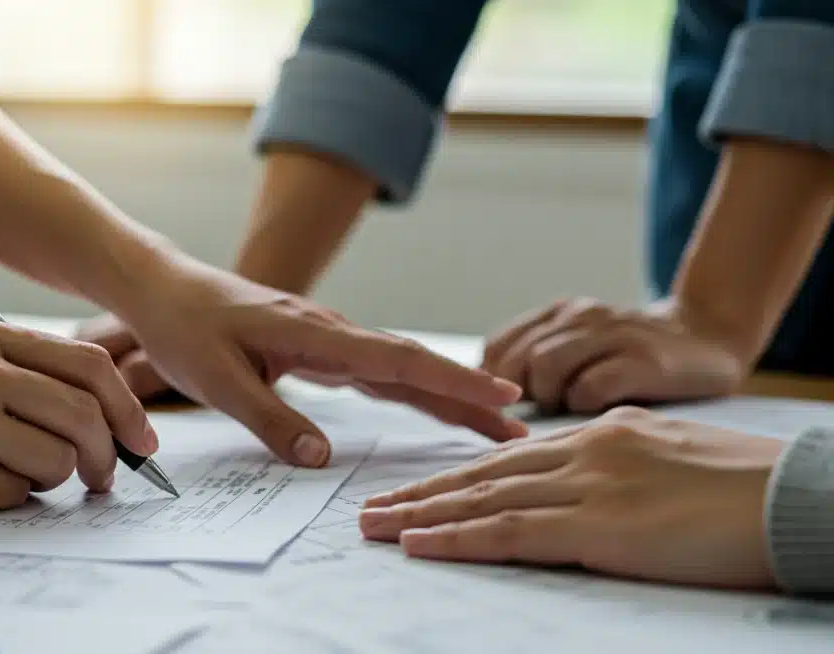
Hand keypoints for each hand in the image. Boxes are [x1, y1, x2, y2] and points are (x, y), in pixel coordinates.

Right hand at [0, 312, 156, 518]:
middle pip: (86, 413)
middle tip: (104, 479)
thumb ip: (0, 367)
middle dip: (109, 454)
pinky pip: (13, 498)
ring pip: (57, 461)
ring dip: (50, 482)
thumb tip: (83, 407)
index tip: (138, 438)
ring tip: (9, 480)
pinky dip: (6, 503)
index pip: (85, 363)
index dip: (124, 406)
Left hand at [92, 262, 524, 468]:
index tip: (500, 396)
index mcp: (315, 335)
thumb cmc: (186, 328)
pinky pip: (376, 370)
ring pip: (400, 368)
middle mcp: (331, 333)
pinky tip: (430, 400)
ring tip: (492, 420)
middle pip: (413, 366)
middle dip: (467, 394)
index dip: (451, 381)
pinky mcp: (317, 347)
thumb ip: (269, 418)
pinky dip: (412, 387)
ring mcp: (327, 339)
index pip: (398, 360)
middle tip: (518, 423)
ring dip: (446, 393)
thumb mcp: (218, 379)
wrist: (163, 289)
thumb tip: (320, 459)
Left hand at [359, 407, 783, 590]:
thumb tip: (595, 485)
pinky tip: (419, 544)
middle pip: (483, 475)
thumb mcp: (677, 459)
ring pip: (483, 499)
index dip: (460, 477)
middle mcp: (587, 451)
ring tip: (373, 527)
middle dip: (422, 493)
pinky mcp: (600, 525)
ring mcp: (590, 486)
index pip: (513, 459)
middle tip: (370, 508)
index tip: (420, 490)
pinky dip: (457, 538)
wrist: (799, 495)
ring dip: (422, 516)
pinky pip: (510, 531)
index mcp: (605, 433)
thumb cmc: (752, 486)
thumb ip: (624, 465)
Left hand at [481, 297, 746, 413]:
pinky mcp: (644, 360)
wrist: (709, 336)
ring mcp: (612, 334)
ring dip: (549, 400)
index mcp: (558, 314)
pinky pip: (591, 386)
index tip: (500, 413)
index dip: (490, 385)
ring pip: (546, 366)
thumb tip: (487, 406)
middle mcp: (580, 316)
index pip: (498, 346)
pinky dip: (584, 406)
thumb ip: (538, 365)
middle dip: (516, 398)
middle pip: (516, 358)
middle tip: (535, 423)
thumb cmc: (631, 358)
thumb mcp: (579, 348)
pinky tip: (596, 415)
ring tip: (567, 416)